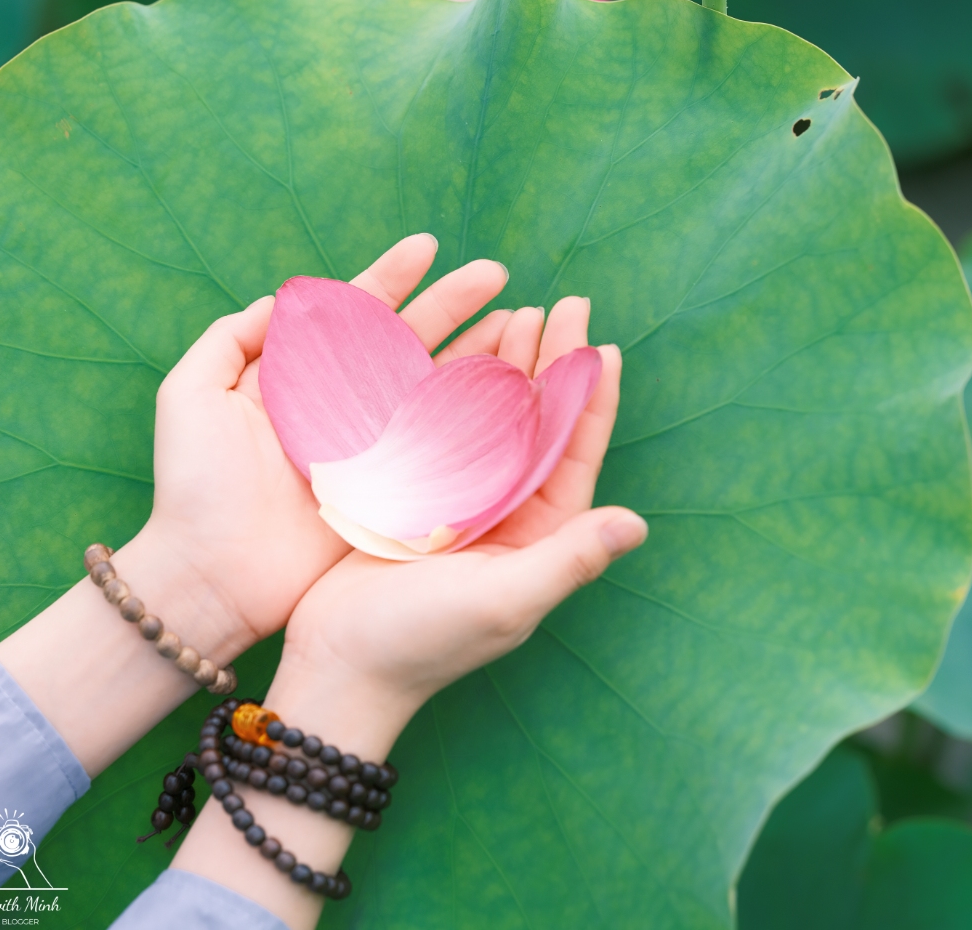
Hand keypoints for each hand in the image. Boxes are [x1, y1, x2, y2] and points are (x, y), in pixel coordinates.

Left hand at [136, 233, 514, 657]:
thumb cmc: (194, 484)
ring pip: (436, 385)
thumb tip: (281, 299)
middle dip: (454, 304)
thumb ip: (230, 338)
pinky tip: (512, 391)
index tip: (427, 247)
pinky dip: (479, 419)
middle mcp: (343, 405)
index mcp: (301, 376)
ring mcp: (373, 447)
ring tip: (520, 323)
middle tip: (497, 275)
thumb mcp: (191, 393)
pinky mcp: (392, 491)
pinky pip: (443, 447)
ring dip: (478, 351)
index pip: (355, 313)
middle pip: (410, 340)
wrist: (209, 575)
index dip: (391, 277)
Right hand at [173, 297, 646, 929]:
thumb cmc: (422, 643)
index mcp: (537, 535)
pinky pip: (443, 425)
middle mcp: (505, 512)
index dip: (591, 398)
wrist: (334, 668)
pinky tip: (456, 347)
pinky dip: (453, 384)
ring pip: (493, 415)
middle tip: (562, 303)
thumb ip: (569, 561)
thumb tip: (638, 523)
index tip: (603, 343)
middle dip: (552, 363)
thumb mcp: (504, 601)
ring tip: (518, 311)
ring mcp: (458, 500)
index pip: (575, 453)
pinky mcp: (412, 493)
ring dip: (507, 364)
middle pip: (537, 422)